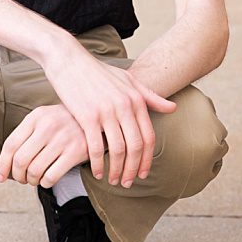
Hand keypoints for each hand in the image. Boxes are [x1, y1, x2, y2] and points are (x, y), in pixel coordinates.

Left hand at [0, 105, 94, 186]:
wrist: (96, 119)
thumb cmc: (63, 122)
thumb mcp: (43, 118)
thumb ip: (26, 134)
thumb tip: (6, 163)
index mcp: (35, 117)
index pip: (11, 144)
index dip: (2, 164)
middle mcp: (47, 127)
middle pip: (20, 160)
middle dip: (17, 175)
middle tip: (21, 179)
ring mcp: (62, 139)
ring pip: (35, 170)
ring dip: (31, 180)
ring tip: (34, 179)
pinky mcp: (76, 152)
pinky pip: (52, 176)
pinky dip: (45, 183)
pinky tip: (47, 180)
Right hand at [41, 44, 177, 187]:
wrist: (68, 59)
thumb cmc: (97, 71)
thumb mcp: (128, 80)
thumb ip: (150, 96)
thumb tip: (173, 108)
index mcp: (136, 100)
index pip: (148, 137)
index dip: (147, 159)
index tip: (142, 173)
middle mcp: (124, 107)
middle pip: (135, 147)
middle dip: (133, 169)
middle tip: (128, 183)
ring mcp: (106, 112)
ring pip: (117, 149)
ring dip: (116, 170)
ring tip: (113, 181)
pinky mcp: (87, 116)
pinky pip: (95, 145)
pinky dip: (98, 162)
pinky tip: (97, 172)